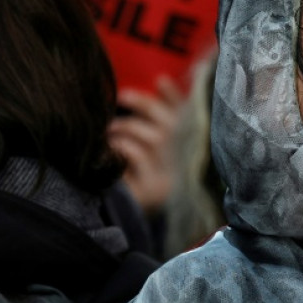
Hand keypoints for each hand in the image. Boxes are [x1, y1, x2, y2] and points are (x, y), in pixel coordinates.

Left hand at [108, 75, 183, 214]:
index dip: (178, 97)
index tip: (160, 82)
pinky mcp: (153, 192)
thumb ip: (165, 112)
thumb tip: (163, 80)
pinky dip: (121, 148)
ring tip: (110, 131)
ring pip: (153, 138)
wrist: (136, 222)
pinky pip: (136, 156)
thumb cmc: (146, 174)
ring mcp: (172, 179)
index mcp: (191, 150)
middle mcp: (188, 165)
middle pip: (170, 124)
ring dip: (127, 128)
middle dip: (144, 105)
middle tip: (122, 99)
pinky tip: (110, 151)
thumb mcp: (156, 144)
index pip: (191, 116)